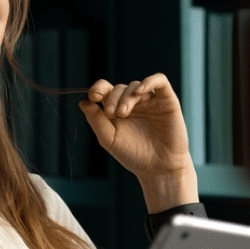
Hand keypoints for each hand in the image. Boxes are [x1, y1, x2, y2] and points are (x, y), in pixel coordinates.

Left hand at [78, 73, 192, 181]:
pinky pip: (159, 81)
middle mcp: (132, 103)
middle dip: (111, 98)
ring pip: (134, 85)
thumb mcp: (109, 139)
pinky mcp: (166, 100)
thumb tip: (83, 102)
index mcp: (116, 109)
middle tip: (111, 114)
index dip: (97, 88)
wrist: (158, 167)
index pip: (105, 90)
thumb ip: (96, 120)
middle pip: (118, 88)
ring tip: (123, 113)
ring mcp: (149, 100)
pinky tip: (139, 92)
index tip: (93, 97)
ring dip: (126, 96)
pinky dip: (149, 82)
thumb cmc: (133, 155)